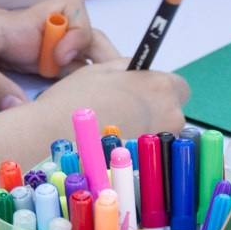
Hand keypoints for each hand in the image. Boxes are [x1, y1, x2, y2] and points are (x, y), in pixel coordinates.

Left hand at [0, 0, 115, 111]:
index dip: (79, 34)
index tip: (58, 62)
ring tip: (87, 100)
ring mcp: (22, 49)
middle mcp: (27, 35)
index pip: (72, 11)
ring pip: (70, 57)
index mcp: (19, 26)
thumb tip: (21, 110)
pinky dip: (61, 86)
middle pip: (82, 36)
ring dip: (82, 74)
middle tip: (99, 85)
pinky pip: (49, 72)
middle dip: (99, 56)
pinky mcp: (11, 64)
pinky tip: (59, 107)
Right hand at [26, 60, 188, 143]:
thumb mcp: (101, 69)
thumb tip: (140, 69)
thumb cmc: (73, 101)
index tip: (143, 91)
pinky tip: (114, 145)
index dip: (160, 88)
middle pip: (172, 110)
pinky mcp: (151, 163)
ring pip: (162, 132)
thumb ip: (128, 66)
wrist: (51, 136)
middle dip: (154, 109)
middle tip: (124, 110)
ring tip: (115, 128)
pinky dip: (137, 148)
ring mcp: (162, 142)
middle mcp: (170, 114)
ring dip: (146, 129)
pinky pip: (151, 152)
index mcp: (160, 86)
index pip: (179, 86)